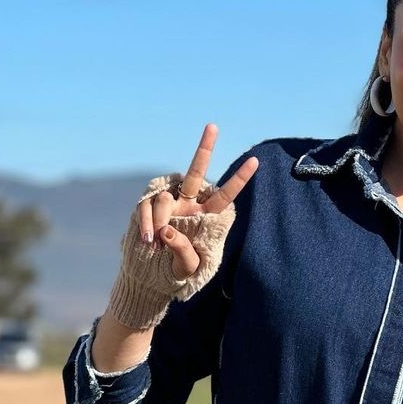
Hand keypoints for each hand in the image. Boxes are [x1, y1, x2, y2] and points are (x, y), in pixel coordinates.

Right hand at [107, 123, 258, 329]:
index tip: (255, 161)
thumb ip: (183, 250)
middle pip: (195, 172)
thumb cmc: (175, 273)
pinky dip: (146, 225)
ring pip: (166, 199)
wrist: (148, 277)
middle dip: (204, 149)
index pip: (224, 196)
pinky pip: (147, 208)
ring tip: (156, 245)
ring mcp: (166, 204)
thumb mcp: (188, 268)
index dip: (238, 179)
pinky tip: (147, 241)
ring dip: (161, 221)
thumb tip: (167, 229)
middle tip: (213, 126)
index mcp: (205, 218)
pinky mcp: (146, 207)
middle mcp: (187, 205)